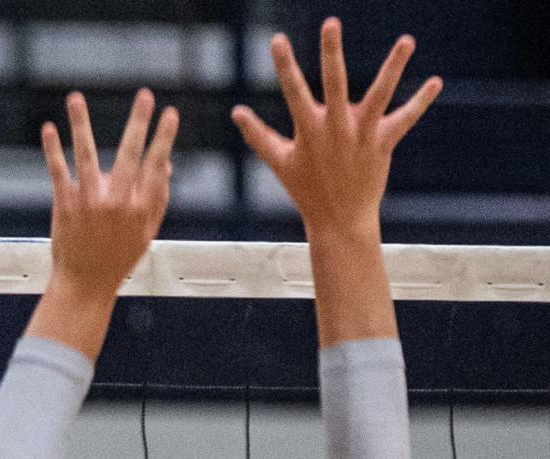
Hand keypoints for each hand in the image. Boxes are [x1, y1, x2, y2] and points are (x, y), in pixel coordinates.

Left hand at [41, 88, 177, 299]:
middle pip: (129, 155)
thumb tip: (165, 165)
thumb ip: (157, 200)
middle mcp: (116, 203)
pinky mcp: (66, 206)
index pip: (156, 166)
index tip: (170, 114)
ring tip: (76, 98)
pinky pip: (59, 172)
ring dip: (81, 123)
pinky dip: (52, 149)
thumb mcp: (145, 234)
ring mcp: (89, 203)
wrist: (85, 285)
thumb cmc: (117, 259)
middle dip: (139, 122)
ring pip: (85, 155)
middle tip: (146, 95)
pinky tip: (49, 129)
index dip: (164, 138)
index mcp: (140, 210)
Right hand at [232, 18, 440, 240]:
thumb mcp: (280, 163)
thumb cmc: (307, 191)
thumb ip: (258, 135)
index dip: (284, 65)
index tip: (277, 39)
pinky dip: (421, 102)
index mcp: (309, 131)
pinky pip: (405, 119)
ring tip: (407, 40)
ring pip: (380, 95)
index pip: (293, 92)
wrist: (339, 221)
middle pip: (334, 84)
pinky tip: (436, 82)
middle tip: (330, 22)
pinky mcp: (382, 144)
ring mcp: (361, 135)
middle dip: (331, 53)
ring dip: (394, 67)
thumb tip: (236, 113)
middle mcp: (335, 129)